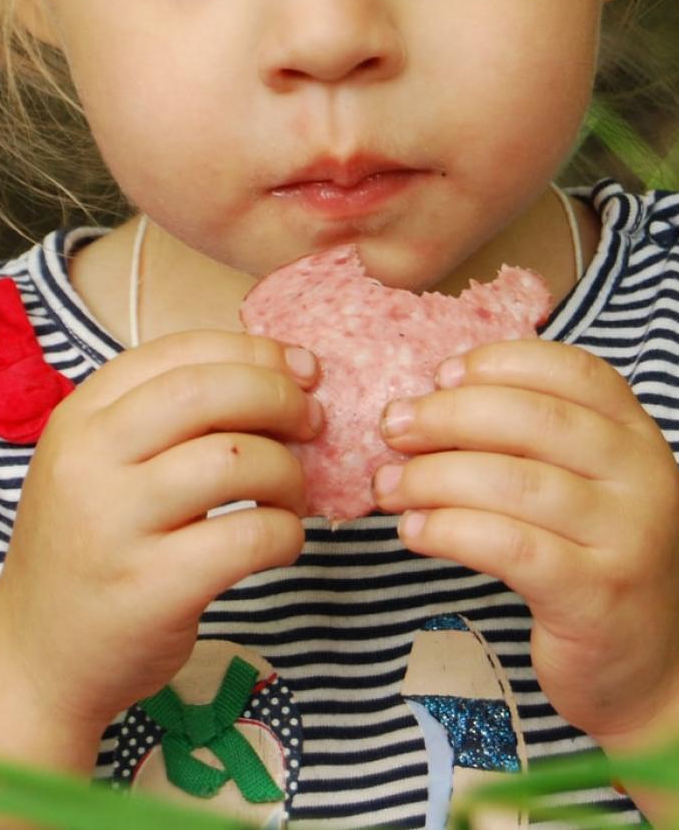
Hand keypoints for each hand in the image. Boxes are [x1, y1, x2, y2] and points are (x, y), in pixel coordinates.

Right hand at [0, 331, 321, 743]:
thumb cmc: (89, 549)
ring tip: (291, 495)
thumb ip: (164, 419)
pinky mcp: (150, 589)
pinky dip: (285, 533)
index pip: (178, 351)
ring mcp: (115, 525)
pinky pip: (247, 537)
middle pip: (207, 392)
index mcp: (79, 418)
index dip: (253, 351)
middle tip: (312, 424)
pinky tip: (281, 542)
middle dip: (279, 398)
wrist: (36, 660)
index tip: (300, 369)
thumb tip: (280, 377)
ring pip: (235, 460)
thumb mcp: (99, 464)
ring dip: (287, 472)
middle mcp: (89, 461)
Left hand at [373, 338, 678, 746]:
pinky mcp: (596, 597)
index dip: (499, 363)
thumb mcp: (580, 483)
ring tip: (388, 487)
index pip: (571, 370)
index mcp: (636, 434)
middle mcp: (642, 477)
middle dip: (448, 416)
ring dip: (433, 477)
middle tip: (393, 429)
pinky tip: (415, 530)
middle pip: (534, 419)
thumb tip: (430, 399)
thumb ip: (529, 438)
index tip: (441, 376)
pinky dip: (450, 530)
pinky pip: (510, 547)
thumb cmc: (589, 558)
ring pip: (514, 482)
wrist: (643, 668)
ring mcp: (626, 538)